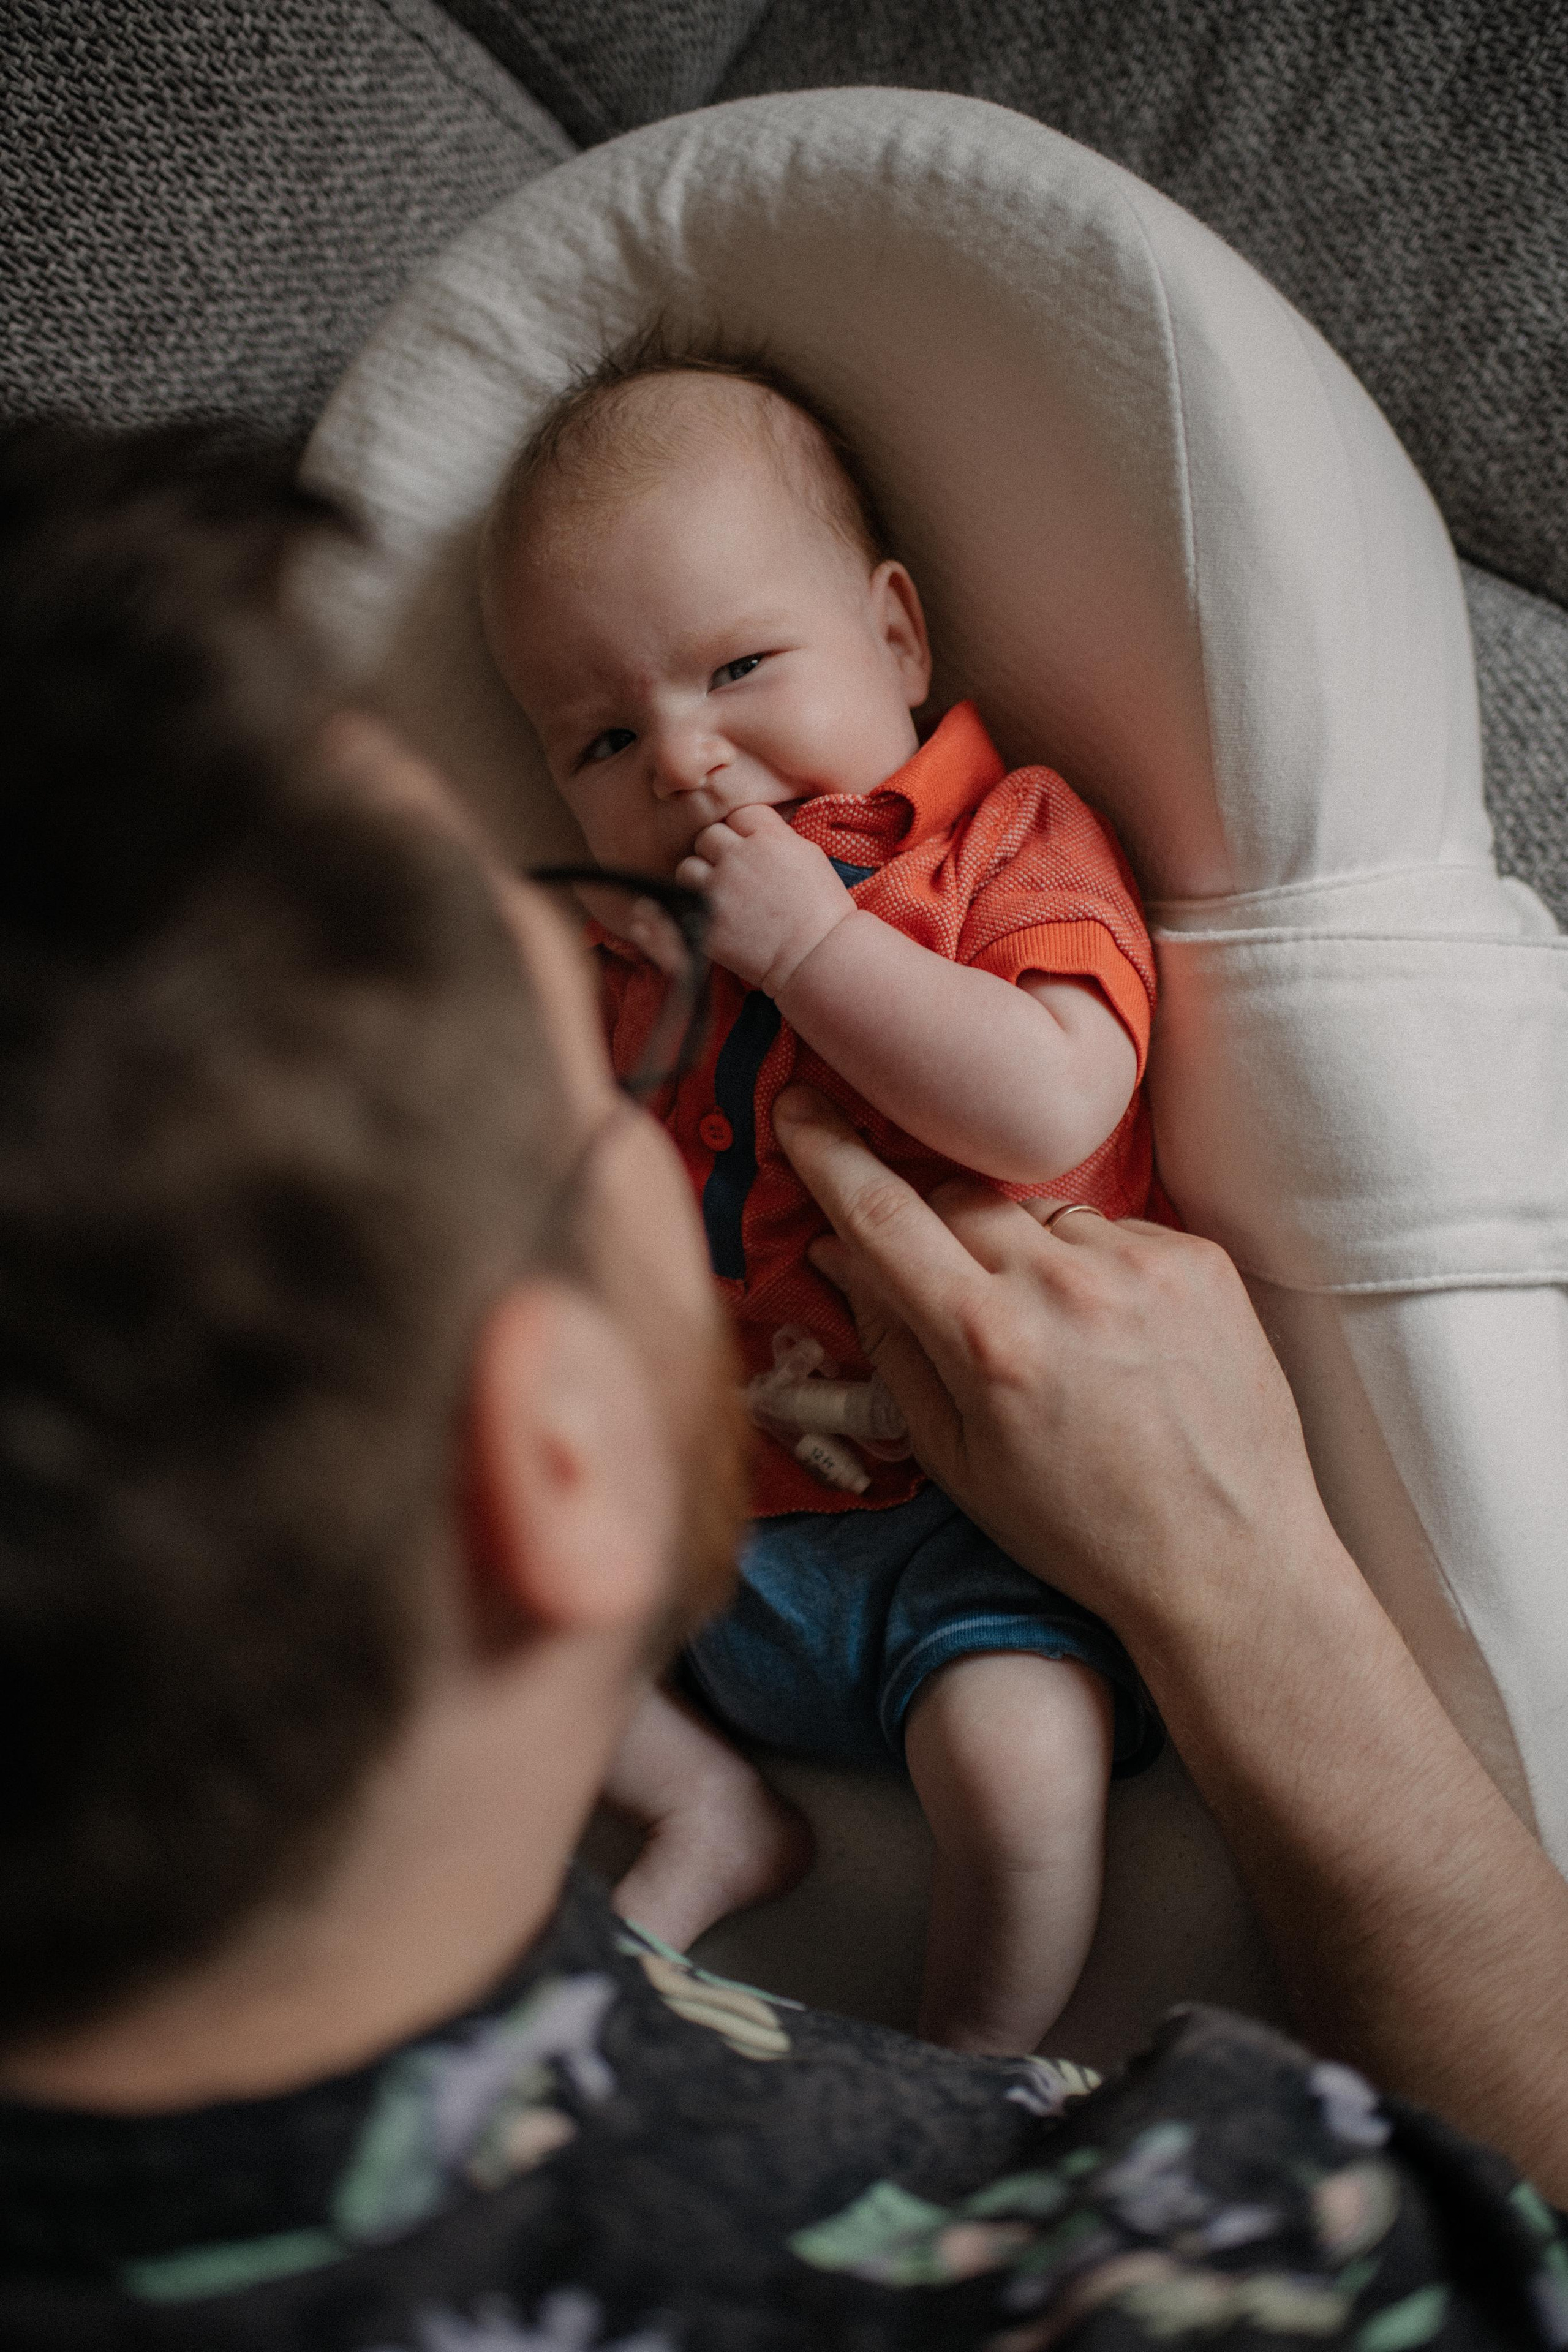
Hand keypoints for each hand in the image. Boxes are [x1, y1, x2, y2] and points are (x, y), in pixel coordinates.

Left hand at [676, 805, 855, 993]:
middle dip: (719, 851)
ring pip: (688, 867)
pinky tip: (718, 917)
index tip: (753, 848)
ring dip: (700, 877)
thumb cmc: (822, 908)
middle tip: (734, 871)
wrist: (815, 957)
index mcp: (767, 837)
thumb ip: (777, 836)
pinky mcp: (705, 919)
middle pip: (709, 836)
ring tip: (718, 892)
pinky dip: (699, 908)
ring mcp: (718, 888)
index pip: (739, 815)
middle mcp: (738, 857)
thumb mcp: (809, 857)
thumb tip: (754, 830)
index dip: (744, 831)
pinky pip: (687, 902)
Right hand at [770, 1086, 1323, 1644]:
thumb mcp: (955, 1459)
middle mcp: (1064, 1287)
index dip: (828, 1153)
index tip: (799, 1104)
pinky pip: (1112, 1229)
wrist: (1230, 1562)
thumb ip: (892, 1344)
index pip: (882, 1215)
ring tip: (1053, 1340)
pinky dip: (1093, 1267)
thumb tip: (841, 1252)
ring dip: (1020, 1252)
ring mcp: (1141, 1265)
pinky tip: (1113, 1338)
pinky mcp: (1199, 1259)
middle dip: (934, 1231)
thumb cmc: (1080, 1530)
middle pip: (957, 1200)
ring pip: (1036, 1213)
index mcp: (989, 1342)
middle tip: (950, 1292)